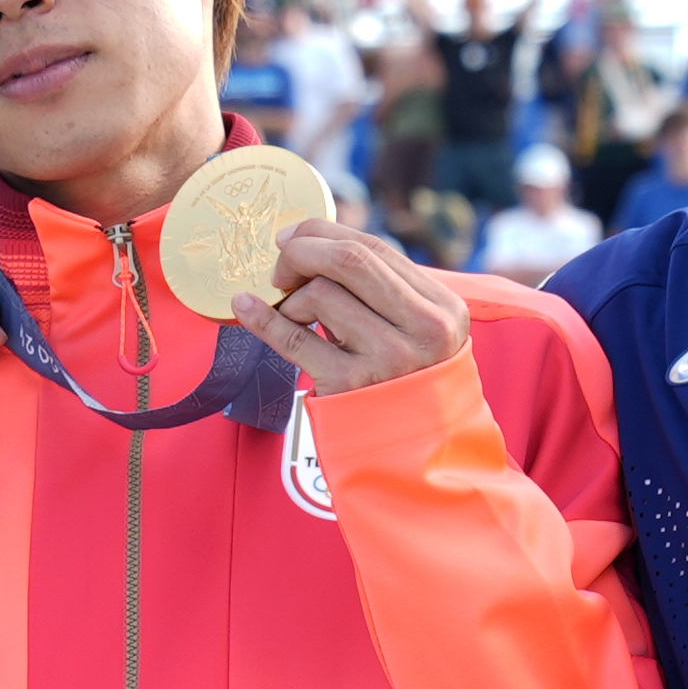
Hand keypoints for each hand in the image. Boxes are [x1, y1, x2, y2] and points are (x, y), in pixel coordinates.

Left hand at [231, 218, 470, 393]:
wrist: (414, 455)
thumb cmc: (406, 382)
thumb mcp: (417, 332)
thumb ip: (382, 290)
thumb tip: (310, 240)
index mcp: (443, 307)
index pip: (375, 249)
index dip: (324, 233)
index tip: (293, 236)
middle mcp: (423, 330)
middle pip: (349, 260)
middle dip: (302, 251)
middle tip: (280, 265)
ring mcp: (388, 359)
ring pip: (320, 295)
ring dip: (292, 300)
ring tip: (297, 318)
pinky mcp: (351, 385)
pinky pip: (294, 337)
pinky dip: (263, 317)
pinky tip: (244, 305)